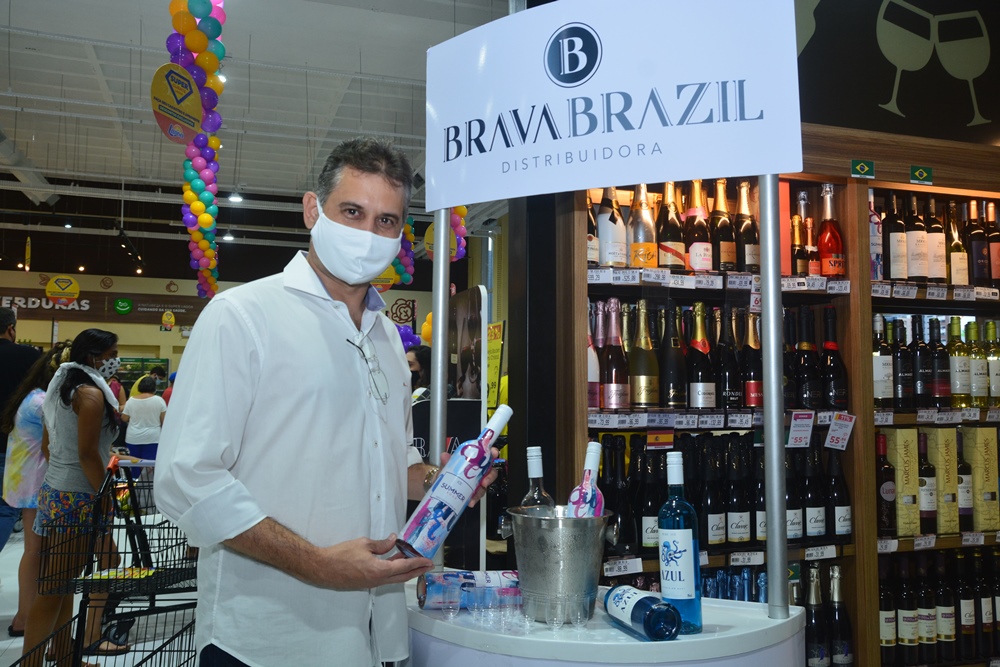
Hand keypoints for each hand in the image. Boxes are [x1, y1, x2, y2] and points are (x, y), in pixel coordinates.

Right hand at [315, 534, 433, 589]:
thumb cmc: (341, 555)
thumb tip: (394, 540)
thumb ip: (381, 544)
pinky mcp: (365, 583)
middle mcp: (378, 580)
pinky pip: (385, 578)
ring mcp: (371, 584)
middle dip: (417, 570)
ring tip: (414, 562)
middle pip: (402, 577)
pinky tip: (395, 563)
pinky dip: (394, 572)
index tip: (428, 561)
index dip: (417, 563)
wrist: (323, 568)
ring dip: (405, 571)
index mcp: (379, 570)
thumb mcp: (363, 544)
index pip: (404, 567)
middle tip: (427, 565)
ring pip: (394, 578)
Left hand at [440, 446, 499, 507]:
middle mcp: (477, 471)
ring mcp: (476, 482)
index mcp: (473, 461)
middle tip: (485, 482)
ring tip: (474, 496)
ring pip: (484, 486)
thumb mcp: (445, 467)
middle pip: (490, 472)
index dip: (492, 453)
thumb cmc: (446, 474)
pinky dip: (474, 499)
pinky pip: (477, 495)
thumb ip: (446, 462)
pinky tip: (470, 502)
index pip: (485, 455)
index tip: (494, 453)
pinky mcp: (473, 493)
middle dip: (490, 477)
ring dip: (481, 491)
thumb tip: (444, 456)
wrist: (439, 488)